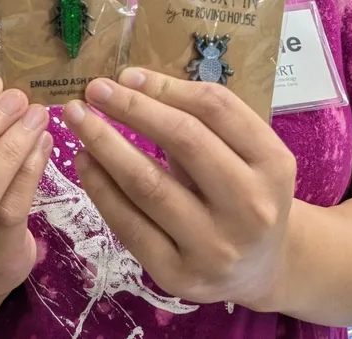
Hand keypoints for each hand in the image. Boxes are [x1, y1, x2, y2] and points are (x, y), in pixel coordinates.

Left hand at [63, 69, 295, 309]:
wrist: (260, 268)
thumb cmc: (242, 191)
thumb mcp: (244, 152)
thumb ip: (200, 119)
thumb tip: (130, 83)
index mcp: (273, 162)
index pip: (216, 109)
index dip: (166, 86)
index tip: (126, 74)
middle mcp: (251, 206)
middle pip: (184, 140)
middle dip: (131, 107)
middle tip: (94, 88)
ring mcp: (215, 246)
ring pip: (149, 184)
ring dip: (105, 144)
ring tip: (78, 118)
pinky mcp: (179, 276)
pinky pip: (129, 225)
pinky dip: (100, 187)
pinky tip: (84, 160)